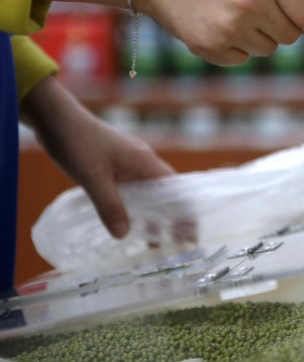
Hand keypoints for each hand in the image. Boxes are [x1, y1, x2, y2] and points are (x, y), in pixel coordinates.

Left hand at [20, 76, 174, 238]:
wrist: (55, 118)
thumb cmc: (77, 143)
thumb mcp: (92, 178)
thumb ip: (109, 206)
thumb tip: (123, 235)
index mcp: (145, 163)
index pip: (176, 190)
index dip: (185, 212)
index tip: (190, 235)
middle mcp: (142, 162)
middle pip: (165, 193)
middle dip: (171, 217)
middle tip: (174, 243)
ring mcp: (128, 162)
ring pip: (147, 192)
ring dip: (151, 213)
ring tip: (152, 239)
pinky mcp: (113, 164)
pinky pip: (131, 189)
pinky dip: (134, 205)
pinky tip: (125, 219)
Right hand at [137, 0, 303, 65]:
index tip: (301, 14)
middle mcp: (251, 3)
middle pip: (292, 37)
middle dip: (281, 23)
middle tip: (255, 2)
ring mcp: (230, 28)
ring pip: (268, 50)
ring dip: (258, 34)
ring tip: (231, 7)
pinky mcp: (211, 47)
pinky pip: (243, 58)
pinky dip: (234, 45)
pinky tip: (215, 20)